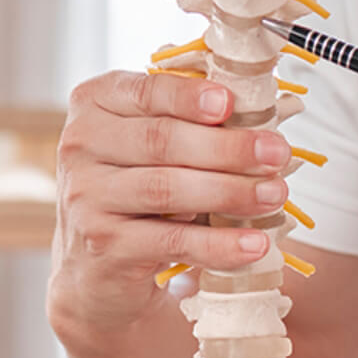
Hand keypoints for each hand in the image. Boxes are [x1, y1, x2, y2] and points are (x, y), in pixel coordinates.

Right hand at [49, 71, 294, 350]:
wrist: (100, 266)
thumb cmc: (144, 193)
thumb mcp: (158, 150)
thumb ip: (195, 126)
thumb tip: (270, 114)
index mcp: (96, 105)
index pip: (144, 91)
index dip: (188, 96)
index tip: (230, 103)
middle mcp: (80, 145)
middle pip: (161, 141)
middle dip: (227, 148)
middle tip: (277, 154)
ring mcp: (86, 196)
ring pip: (166, 189)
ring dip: (229, 192)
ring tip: (275, 196)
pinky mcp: (104, 243)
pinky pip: (171, 241)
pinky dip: (218, 244)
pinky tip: (254, 244)